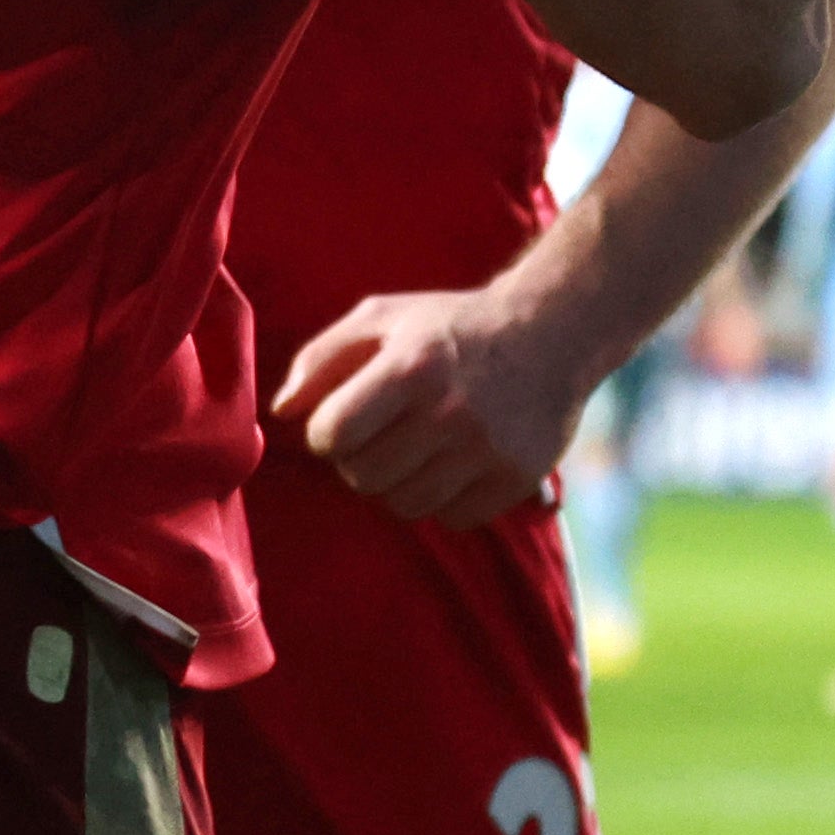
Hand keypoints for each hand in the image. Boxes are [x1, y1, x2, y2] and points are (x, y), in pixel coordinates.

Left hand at [273, 285, 591, 527]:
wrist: (551, 332)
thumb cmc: (450, 325)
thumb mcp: (383, 317)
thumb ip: (323, 357)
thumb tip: (282, 412)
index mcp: (412, 366)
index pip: (332, 434)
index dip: (325, 433)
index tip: (342, 419)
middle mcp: (451, 411)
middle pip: (363, 477)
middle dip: (359, 459)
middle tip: (382, 433)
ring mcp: (487, 449)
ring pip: (404, 504)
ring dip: (397, 483)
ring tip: (416, 447)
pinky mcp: (517, 477)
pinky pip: (451, 518)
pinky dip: (442, 498)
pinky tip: (453, 463)